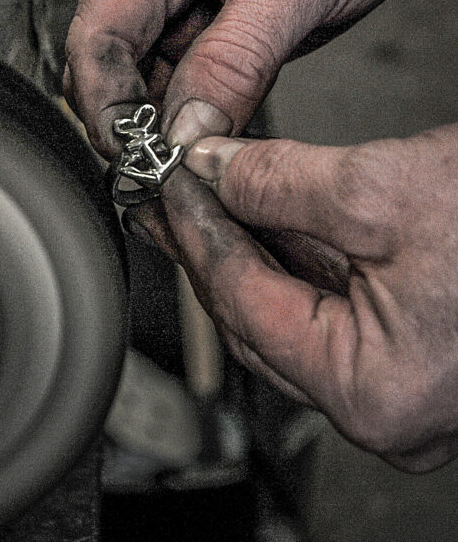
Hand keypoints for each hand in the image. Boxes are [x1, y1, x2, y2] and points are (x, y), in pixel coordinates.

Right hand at [64, 0, 430, 157]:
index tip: (136, 156)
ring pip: (148, 90)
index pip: (98, 39)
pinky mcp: (210, 42)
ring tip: (192, 171)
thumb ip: (236, 59)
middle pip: (111, 71)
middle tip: (165, 175)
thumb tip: (188, 130)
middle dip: (133, 128)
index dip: (107, 104)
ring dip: (165, 135)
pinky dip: (196, 127)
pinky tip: (211, 149)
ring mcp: (180, 16)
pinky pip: (187, 93)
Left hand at [125, 123, 457, 473]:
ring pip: (283, 312)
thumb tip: (213, 168)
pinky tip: (252, 222)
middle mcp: (380, 405)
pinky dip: (283, 261)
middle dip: (210, 248)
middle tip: (170, 201)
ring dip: (242, 252)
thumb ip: (280, 182)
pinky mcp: (404, 352)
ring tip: (196, 206)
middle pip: (255, 316)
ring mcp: (393, 383)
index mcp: (373, 390)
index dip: (199, 234)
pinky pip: (320, 307)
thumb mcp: (386, 188)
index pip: (242, 303)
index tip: (173, 187)